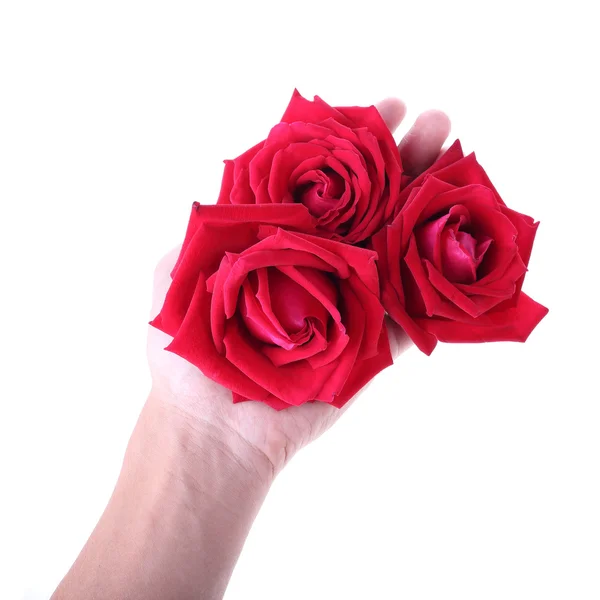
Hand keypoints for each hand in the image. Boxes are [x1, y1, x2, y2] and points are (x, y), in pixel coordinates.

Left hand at [147, 99, 450, 479]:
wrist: (213, 431)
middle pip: (367, 204)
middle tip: (433, 123)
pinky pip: (411, 309)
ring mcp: (350, 301)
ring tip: (459, 161)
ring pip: (396, 246)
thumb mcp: (177, 274)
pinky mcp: (372, 343)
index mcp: (276, 242)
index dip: (348, 143)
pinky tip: (461, 238)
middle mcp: (318, 263)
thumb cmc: (188, 355)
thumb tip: (235, 176)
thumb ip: (209, 228)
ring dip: (430, 205)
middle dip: (402, 161)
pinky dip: (436, 278)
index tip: (379, 110)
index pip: (319, 181)